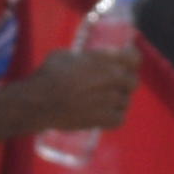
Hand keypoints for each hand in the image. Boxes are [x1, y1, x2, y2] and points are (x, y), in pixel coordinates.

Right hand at [21, 41, 138, 135]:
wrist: (39, 102)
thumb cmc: (48, 75)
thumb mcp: (66, 55)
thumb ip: (84, 58)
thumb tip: (87, 60)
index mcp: (104, 60)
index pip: (134, 58)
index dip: (132, 60)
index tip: (128, 62)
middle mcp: (112, 78)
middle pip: (133, 81)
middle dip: (125, 83)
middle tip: (114, 85)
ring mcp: (109, 99)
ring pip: (126, 101)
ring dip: (118, 101)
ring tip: (104, 101)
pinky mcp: (104, 119)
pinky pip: (120, 118)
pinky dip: (114, 116)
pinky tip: (105, 114)